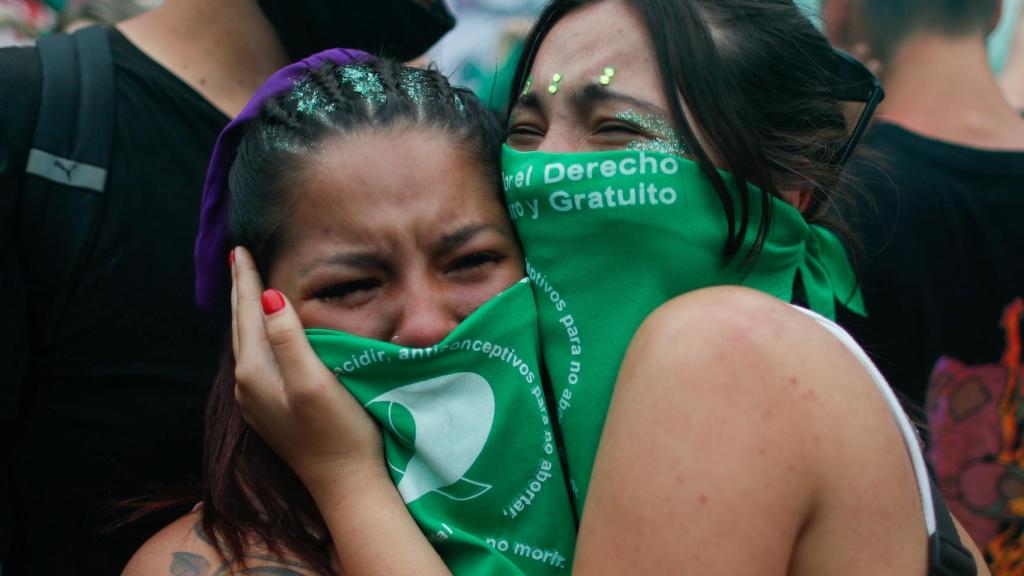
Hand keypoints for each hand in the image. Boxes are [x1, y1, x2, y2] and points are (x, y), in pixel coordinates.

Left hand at [230, 246, 385, 493]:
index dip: (247, 280)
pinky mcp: (272, 412)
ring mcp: (257, 401)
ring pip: (247, 344)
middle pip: (241, 327)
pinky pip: (257, 361)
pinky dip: (258, 336)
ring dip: (247, 313)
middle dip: (241, 292)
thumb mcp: (314, 381)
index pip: (248, 313)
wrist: (345, 483)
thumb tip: (271, 295)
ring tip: (249, 289)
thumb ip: (289, 339)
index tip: (241, 249)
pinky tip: (265, 336)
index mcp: (254, 371)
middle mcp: (247, 385)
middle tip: (239, 259)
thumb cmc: (337, 431)